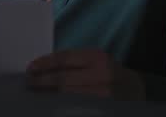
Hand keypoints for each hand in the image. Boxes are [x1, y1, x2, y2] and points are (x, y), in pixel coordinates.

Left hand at [26, 49, 144, 100]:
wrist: (136, 90)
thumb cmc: (108, 73)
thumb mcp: (95, 61)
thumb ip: (73, 63)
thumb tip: (42, 68)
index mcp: (97, 58)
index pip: (64, 59)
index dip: (44, 64)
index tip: (30, 68)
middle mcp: (102, 74)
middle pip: (64, 79)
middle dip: (43, 81)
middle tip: (29, 83)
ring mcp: (105, 94)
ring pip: (69, 95)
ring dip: (50, 95)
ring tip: (37, 94)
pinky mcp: (105, 109)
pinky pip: (78, 107)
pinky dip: (63, 106)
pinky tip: (52, 105)